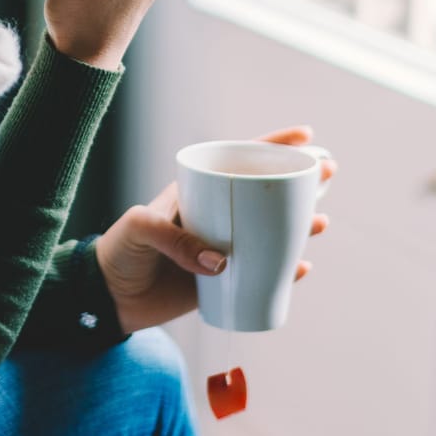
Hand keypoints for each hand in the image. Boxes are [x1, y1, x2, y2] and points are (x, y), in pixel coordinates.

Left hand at [95, 125, 333, 333]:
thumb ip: (176, 240)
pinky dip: (284, 271)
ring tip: (320, 221)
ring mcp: (222, 247)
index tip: (305, 137)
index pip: (237, 159)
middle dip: (299, 182)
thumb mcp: (140, 230)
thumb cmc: (118, 251)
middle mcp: (216, 215)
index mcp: (197, 191)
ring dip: (299, 225)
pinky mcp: (223, 282)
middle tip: (328, 173)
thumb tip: (223, 262)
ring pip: (270, 232)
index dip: (272, 146)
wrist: (107, 298)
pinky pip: (262, 274)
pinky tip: (300, 268)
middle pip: (265, 194)